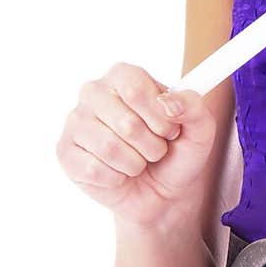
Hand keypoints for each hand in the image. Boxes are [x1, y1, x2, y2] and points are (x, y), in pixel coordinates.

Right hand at [55, 61, 217, 229]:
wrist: (162, 192)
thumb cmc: (177, 153)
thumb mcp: (199, 129)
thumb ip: (193, 107)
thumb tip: (169, 102)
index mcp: (124, 75)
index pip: (135, 88)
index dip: (159, 117)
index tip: (170, 131)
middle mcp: (94, 92)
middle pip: (125, 123)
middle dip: (151, 146)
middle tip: (155, 149)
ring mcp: (76, 122)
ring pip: (109, 148)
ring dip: (135, 164)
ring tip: (139, 161)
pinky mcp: (65, 152)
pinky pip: (93, 169)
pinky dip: (116, 178)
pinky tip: (119, 173)